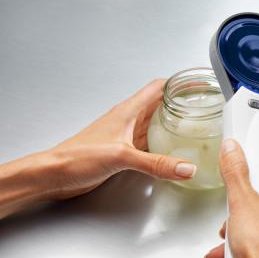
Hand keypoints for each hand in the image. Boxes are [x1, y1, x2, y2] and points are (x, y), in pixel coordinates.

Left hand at [47, 79, 196, 198]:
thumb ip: (156, 163)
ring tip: (193, 126)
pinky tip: (172, 152)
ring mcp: (126, 136)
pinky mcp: (124, 152)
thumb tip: (185, 167)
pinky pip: (150, 143)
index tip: (198, 84)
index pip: (158, 87)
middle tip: (202, 106)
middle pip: (161, 104)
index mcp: (128, 111)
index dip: (179, 83)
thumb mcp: (121, 157)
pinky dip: (164, 145)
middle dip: (182, 103)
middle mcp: (128, 120)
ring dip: (174, 124)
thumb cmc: (77, 156)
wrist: (56, 174)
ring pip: (156, 124)